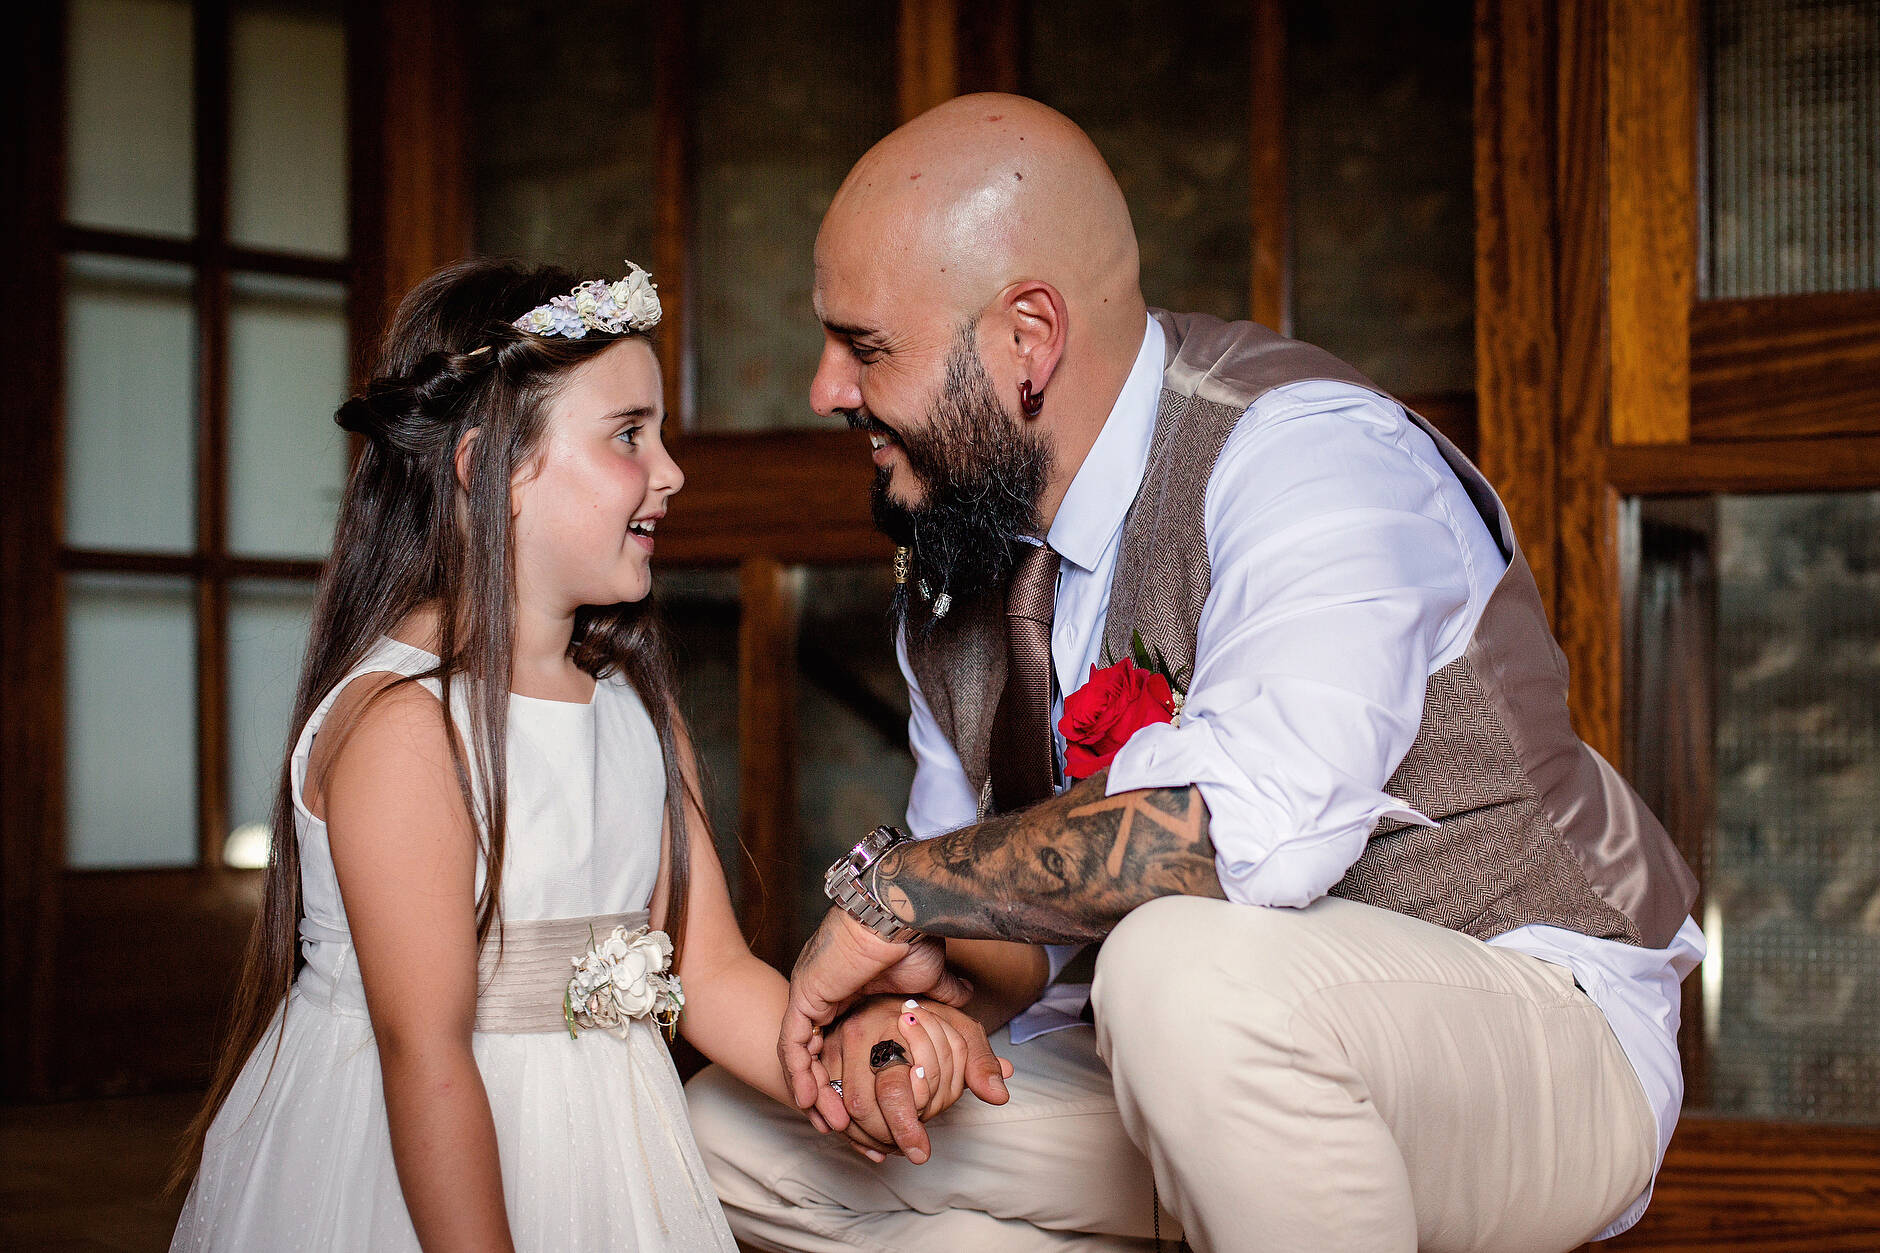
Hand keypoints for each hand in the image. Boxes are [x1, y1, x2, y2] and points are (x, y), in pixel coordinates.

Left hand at [779, 908, 973, 1110]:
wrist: (898, 917)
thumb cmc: (912, 940)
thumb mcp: (931, 980)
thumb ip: (943, 996)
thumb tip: (966, 999)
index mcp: (851, 990)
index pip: (841, 1042)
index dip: (848, 1076)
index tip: (862, 1107)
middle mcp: (827, 994)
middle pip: (817, 1054)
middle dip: (827, 1092)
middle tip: (841, 1126)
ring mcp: (812, 995)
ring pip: (802, 1055)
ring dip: (814, 1091)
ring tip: (831, 1124)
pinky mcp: (804, 997)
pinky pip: (791, 1045)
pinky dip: (799, 1075)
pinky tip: (810, 1102)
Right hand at [820, 996, 1014, 1163]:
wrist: (886, 993)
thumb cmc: (928, 1017)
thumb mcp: (960, 1031)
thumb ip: (979, 1061)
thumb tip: (998, 1094)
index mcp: (891, 1023)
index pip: (894, 1090)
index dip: (907, 1128)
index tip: (922, 1152)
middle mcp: (856, 1033)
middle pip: (862, 1107)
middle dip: (886, 1136)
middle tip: (910, 1149)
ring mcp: (832, 1047)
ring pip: (839, 1110)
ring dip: (866, 1139)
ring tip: (894, 1147)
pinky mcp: (819, 1061)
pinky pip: (824, 1106)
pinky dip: (847, 1132)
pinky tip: (872, 1144)